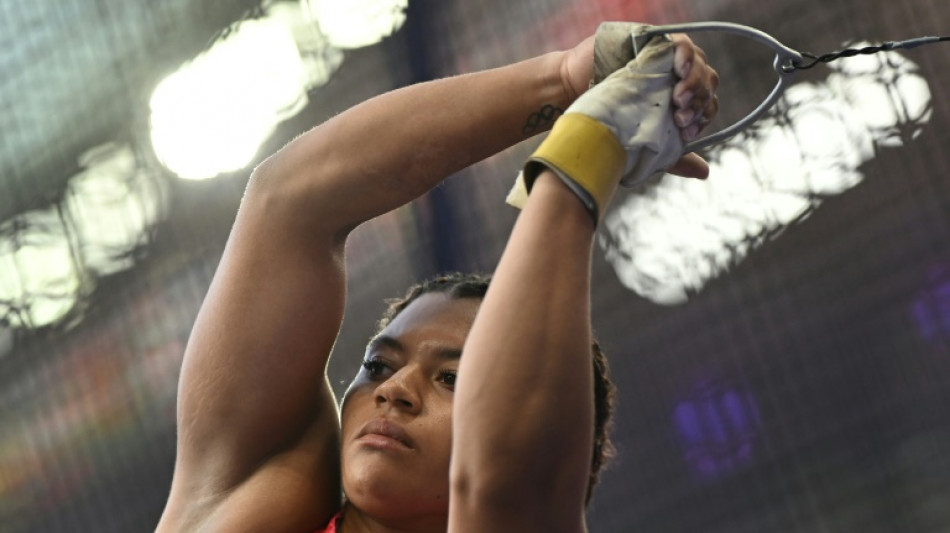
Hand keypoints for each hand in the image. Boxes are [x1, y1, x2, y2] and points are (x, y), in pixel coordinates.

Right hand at [559, 28, 718, 178]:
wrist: (573, 96)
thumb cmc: (606, 119)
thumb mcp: (643, 142)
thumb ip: (674, 156)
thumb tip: (704, 173)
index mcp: (681, 98)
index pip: (706, 103)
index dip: (702, 116)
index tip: (686, 131)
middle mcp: (678, 76)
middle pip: (706, 80)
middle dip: (699, 99)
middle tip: (680, 116)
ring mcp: (667, 57)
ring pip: (697, 61)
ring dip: (694, 79)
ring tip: (678, 98)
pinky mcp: (654, 41)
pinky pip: (681, 42)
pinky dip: (685, 54)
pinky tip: (679, 70)